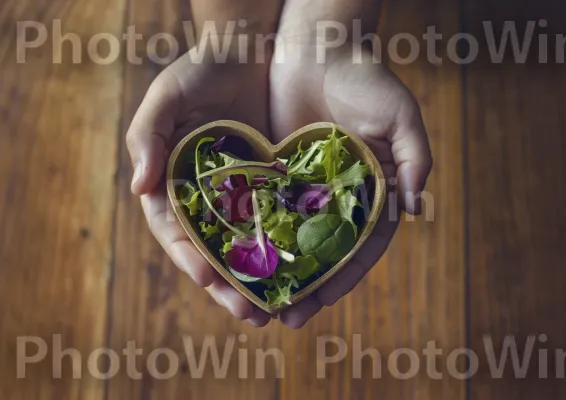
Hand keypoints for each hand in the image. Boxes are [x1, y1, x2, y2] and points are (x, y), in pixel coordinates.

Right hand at [126, 51, 272, 326]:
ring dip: (256, 280)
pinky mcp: (269, 187)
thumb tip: (138, 188)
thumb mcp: (167, 97)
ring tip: (274, 310)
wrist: (246, 51)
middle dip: (226, 285)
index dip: (188, 256)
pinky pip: (274, 223)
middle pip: (211, 250)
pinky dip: (282, 249)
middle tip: (247, 313)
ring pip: (244, 246)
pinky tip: (298, 272)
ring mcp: (237, 194)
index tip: (207, 277)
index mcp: (171, 182)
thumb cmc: (200, 70)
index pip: (174, 230)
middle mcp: (203, 196)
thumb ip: (148, 137)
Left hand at [269, 43, 432, 327]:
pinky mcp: (275, 174)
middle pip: (325, 250)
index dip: (347, 273)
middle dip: (308, 285)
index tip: (326, 299)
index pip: (362, 243)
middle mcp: (338, 195)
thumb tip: (417, 208)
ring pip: (292, 239)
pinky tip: (240, 261)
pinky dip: (256, 237)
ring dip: (278, 272)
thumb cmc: (365, 77)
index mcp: (372, 189)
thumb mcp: (400, 114)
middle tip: (288, 317)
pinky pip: (264, 210)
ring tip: (259, 304)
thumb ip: (415, 158)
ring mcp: (305, 188)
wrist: (317, 47)